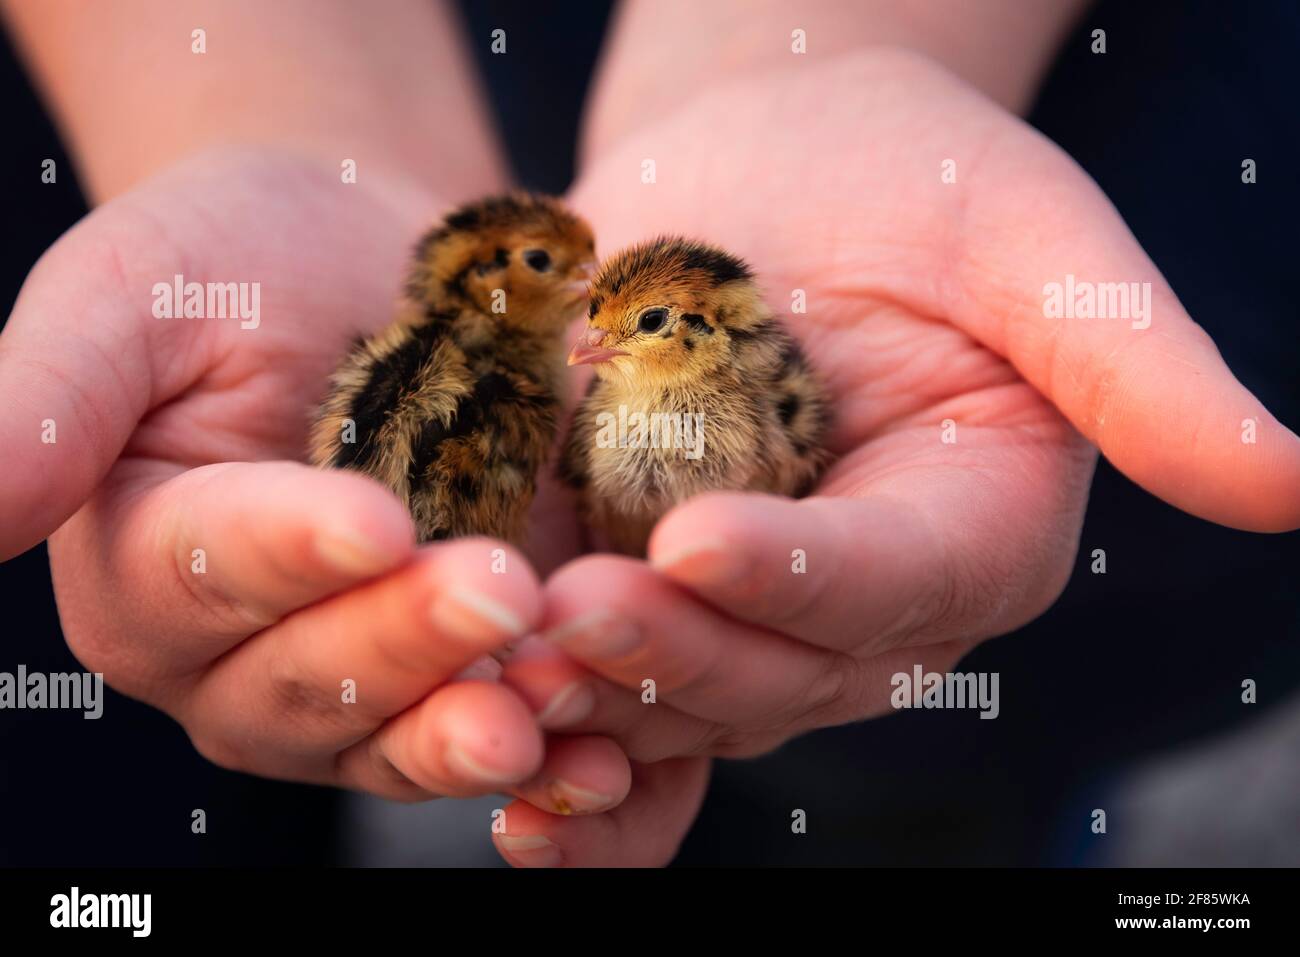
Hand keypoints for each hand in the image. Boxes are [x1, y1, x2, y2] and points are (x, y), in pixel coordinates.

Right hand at [0, 149, 627, 811]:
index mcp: (142, 568)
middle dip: (402, 641)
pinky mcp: (454, 675)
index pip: (204, 578)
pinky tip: (609, 742)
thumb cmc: (233, 262)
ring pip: (397, 734)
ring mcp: (353, 682)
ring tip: (552, 704)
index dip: (287, 556)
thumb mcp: (130, 294)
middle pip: (307, 681)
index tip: (376, 519)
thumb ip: (47, 397)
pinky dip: (547, 743)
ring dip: (473, 724)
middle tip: (498, 589)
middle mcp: (236, 656)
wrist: (364, 266)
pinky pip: (488, 728)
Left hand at [493, 50, 1299, 861]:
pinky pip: (605, 673)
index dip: (816, 578)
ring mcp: (743, 600)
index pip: (903, 583)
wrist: (760, 159)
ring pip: (683, 690)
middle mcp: (858, 595)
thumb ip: (1134, 360)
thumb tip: (1297, 484)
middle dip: (683, 650)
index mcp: (969, 527)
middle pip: (782, 665)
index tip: (711, 541)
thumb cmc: (907, 174)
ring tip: (501, 676)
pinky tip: (482, 729)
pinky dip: (553, 713)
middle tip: (577, 610)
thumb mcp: (1025, 235)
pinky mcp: (643, 578)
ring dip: (598, 701)